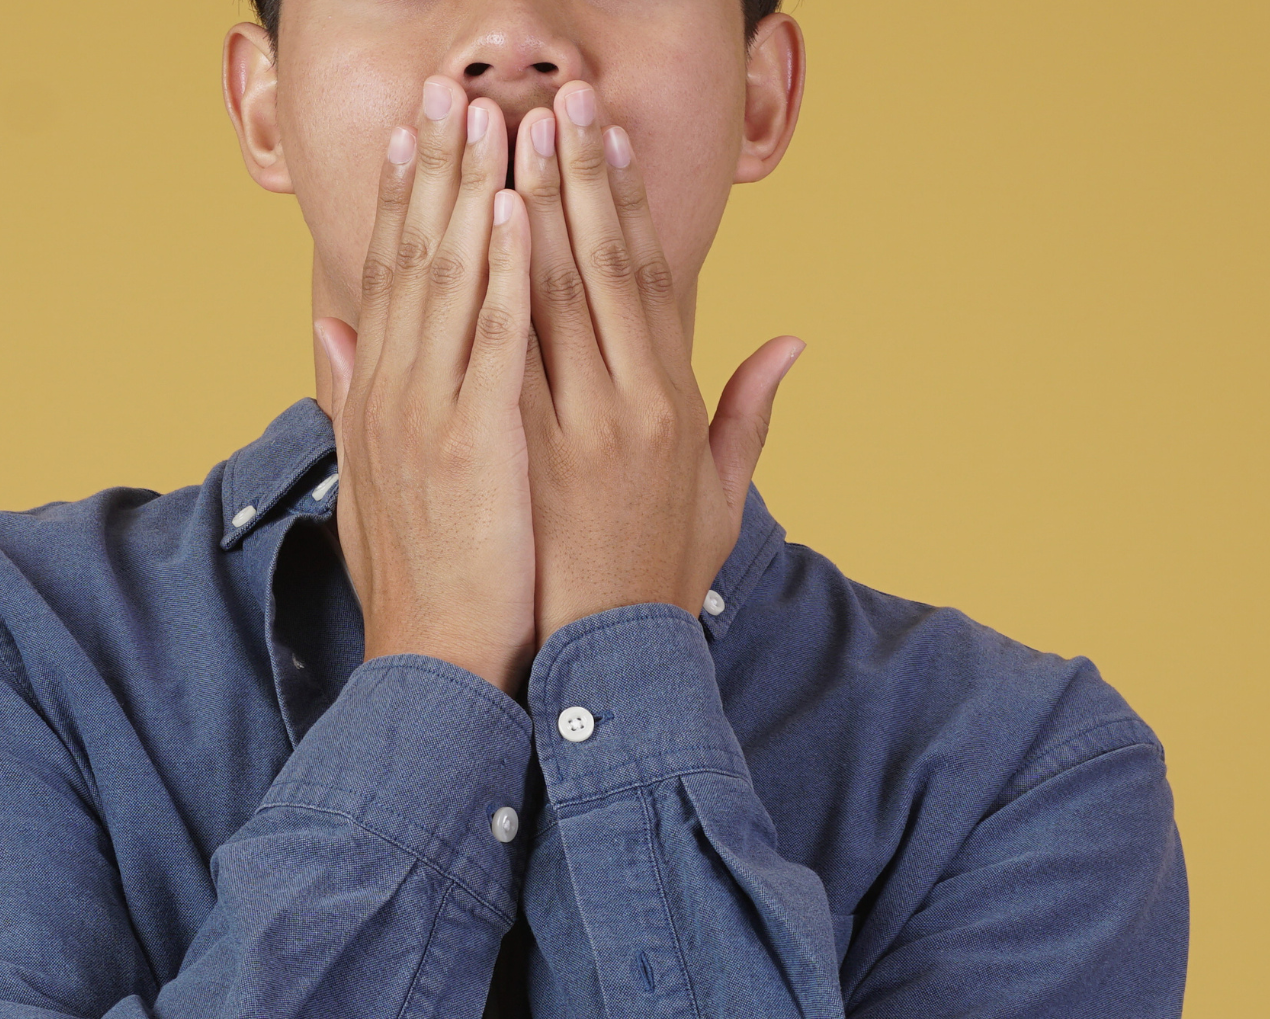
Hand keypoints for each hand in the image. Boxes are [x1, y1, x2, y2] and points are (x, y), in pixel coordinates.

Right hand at [312, 77, 539, 694]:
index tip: (421, 130)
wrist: (435, 669)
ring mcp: (430, 412)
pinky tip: (516, 212)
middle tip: (452, 89)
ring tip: (493, 117)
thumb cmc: (422, 587)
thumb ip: (349, 401)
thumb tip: (328, 336)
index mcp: (379, 397)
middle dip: (437, 167)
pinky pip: (493, 338)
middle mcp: (394, 391)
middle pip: (416, 255)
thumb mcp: (367, 483)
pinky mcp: (472, 441)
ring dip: (473, 190)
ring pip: (452, 278)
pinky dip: (504, 271)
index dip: (408, 196)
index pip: (393, 273)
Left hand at [510, 82, 804, 642]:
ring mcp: (580, 428)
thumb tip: (788, 342)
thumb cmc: (657, 583)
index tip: (605, 135)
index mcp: (671, 405)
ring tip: (508, 132)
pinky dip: (500, 285)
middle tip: (554, 98)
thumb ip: (748, 415)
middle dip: (576, 175)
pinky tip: (482, 226)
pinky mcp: (535, 456)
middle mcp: (631, 404)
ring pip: (553, 294)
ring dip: (530, 206)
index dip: (627, 200)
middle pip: (600, 265)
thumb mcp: (721, 499)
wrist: (610, 670)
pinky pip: (512, 355)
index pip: (649, 277)